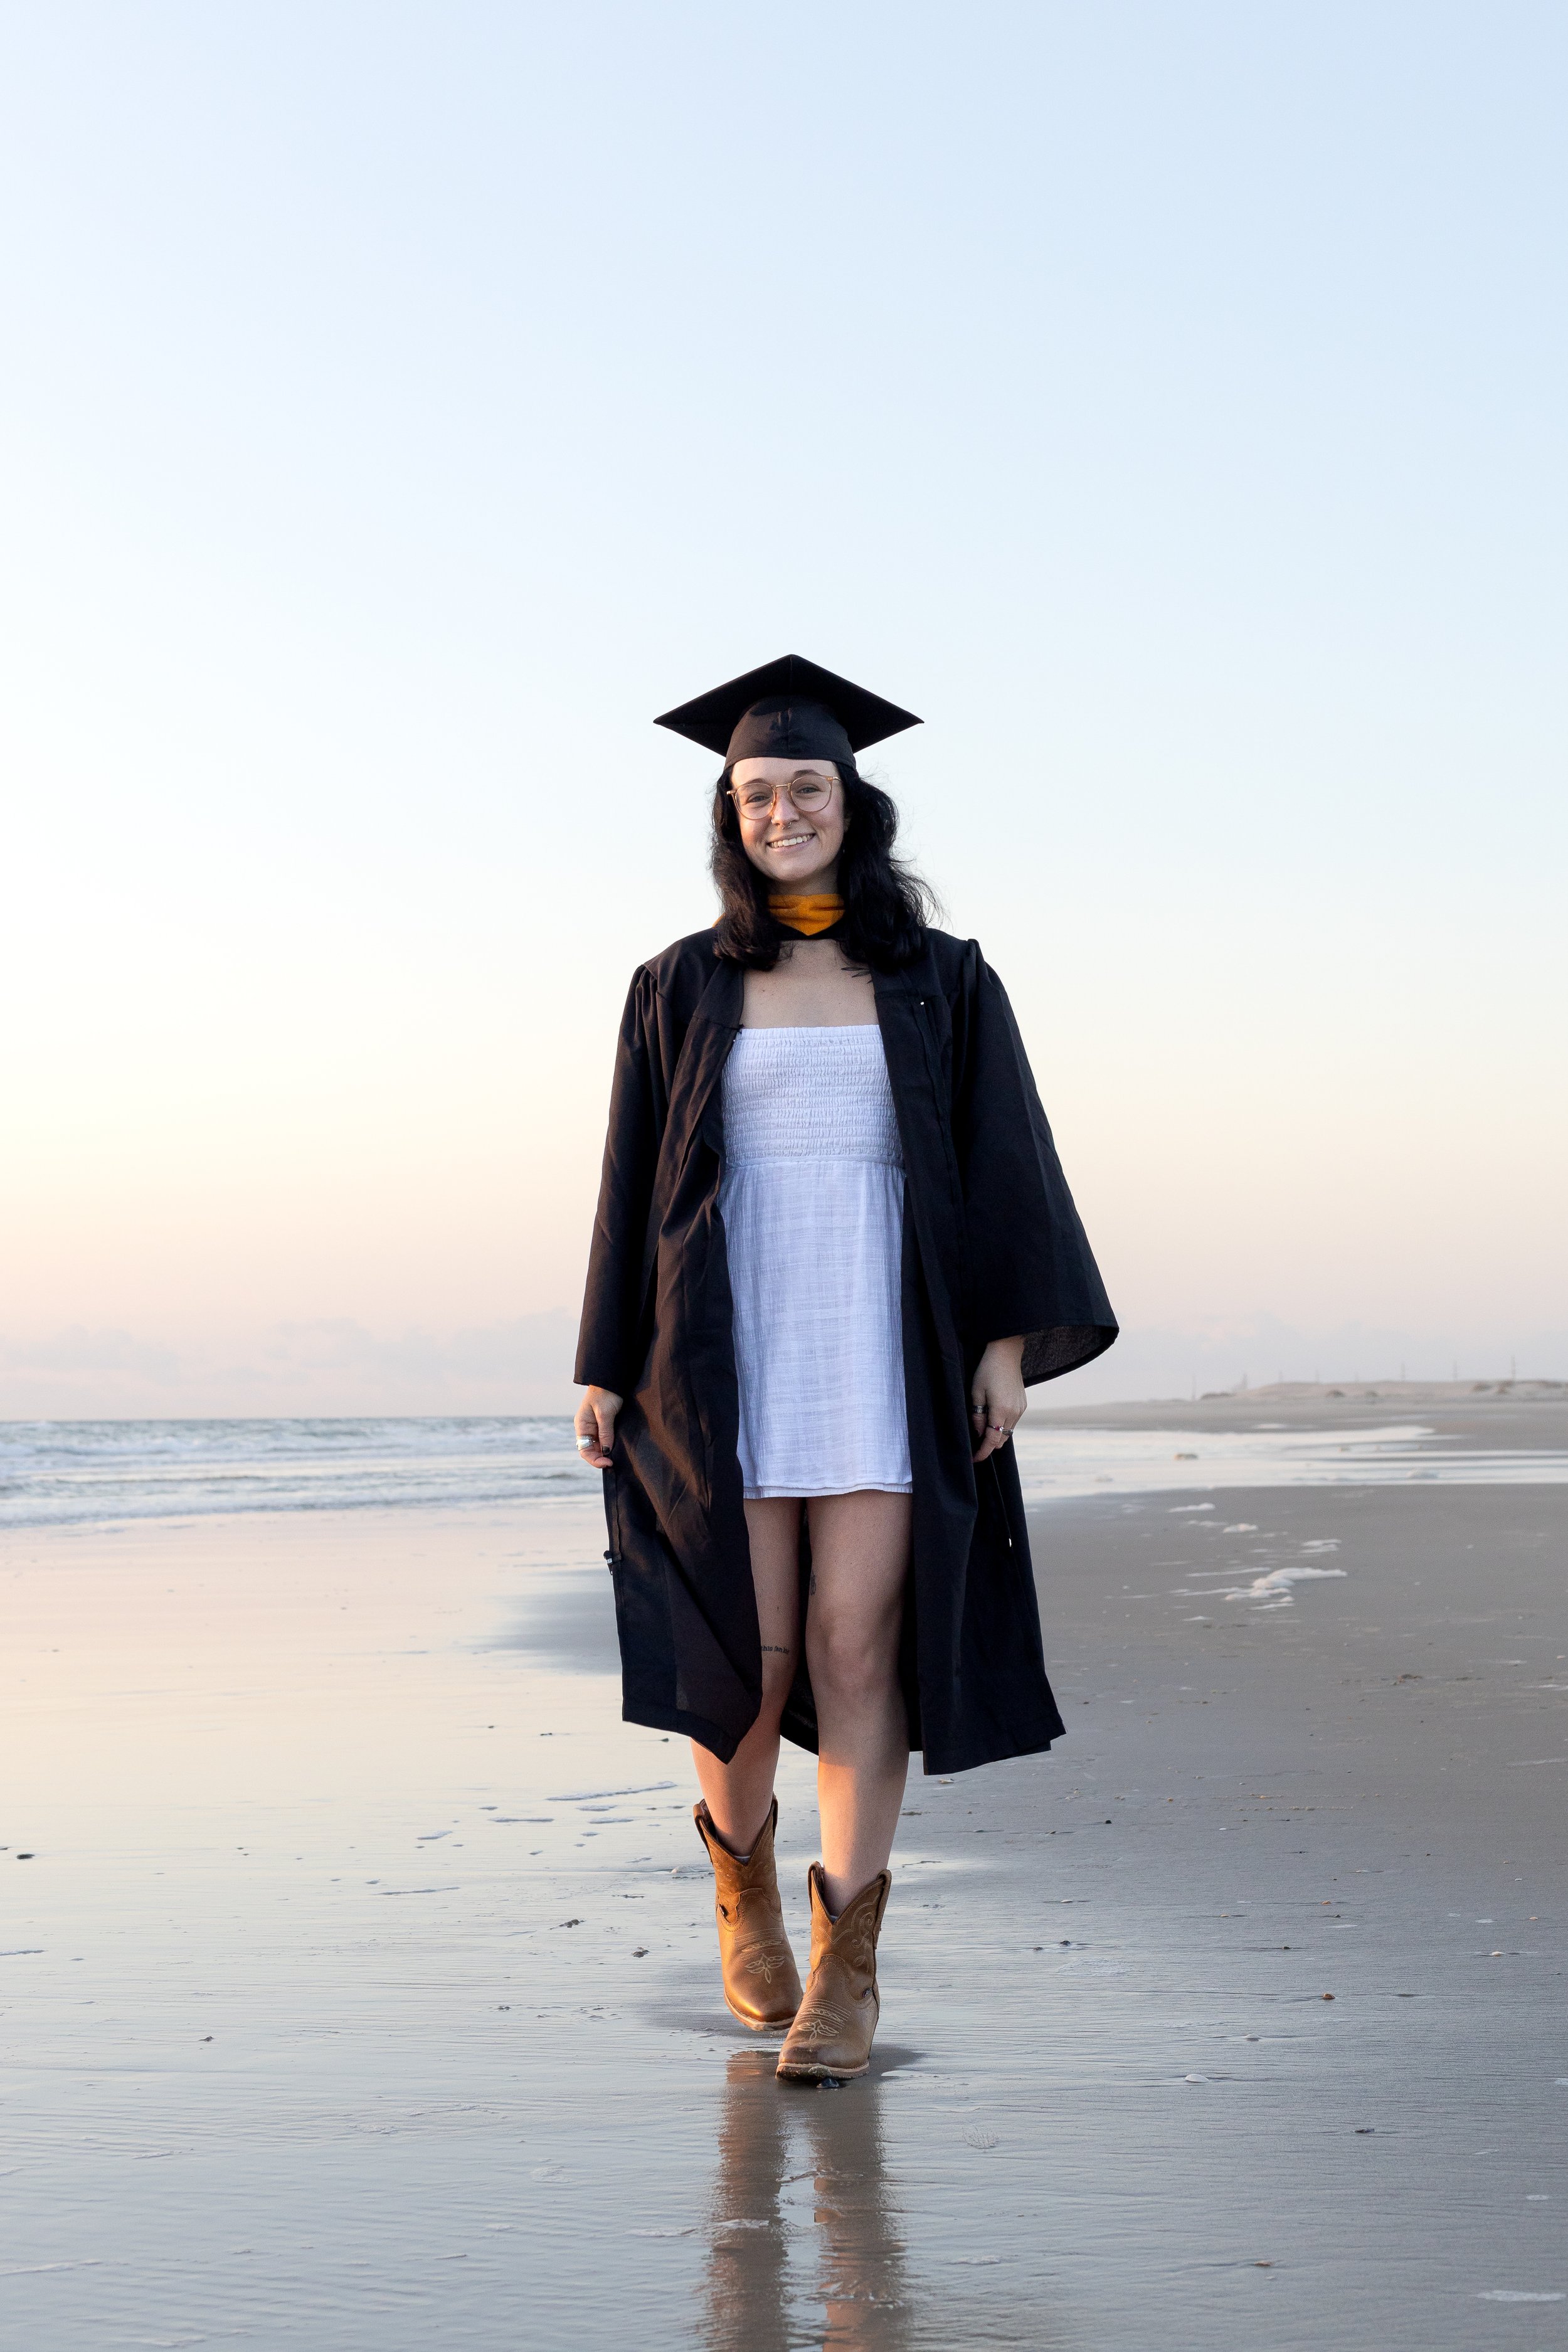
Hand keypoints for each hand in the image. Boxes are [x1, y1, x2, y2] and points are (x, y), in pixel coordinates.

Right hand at [574, 1386, 622, 1469]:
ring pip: (599, 1446)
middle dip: (601, 1458)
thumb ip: (605, 1433)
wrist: (612, 1378)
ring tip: (617, 1457)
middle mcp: (586, 1428)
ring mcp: (595, 1426)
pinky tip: (617, 1448)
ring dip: (606, 1452)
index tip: (608, 1462)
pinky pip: (605, 1439)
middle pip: (591, 1450)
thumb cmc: (606, 1394)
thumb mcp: (605, 1414)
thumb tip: (606, 1451)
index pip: (584, 1450)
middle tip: (614, 1462)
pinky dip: (610, 1445)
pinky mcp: (604, 1423)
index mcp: (581, 1425)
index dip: (595, 1460)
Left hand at [971, 1337, 1025, 1462]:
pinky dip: (1003, 1424)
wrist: (1006, 1353)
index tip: (975, 1459)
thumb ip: (977, 1415)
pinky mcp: (1023, 1404)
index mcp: (1001, 1410)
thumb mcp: (976, 1392)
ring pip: (1008, 1432)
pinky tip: (994, 1415)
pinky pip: (1013, 1422)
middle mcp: (1014, 1413)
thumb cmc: (987, 1370)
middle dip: (989, 1444)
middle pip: (1001, 1439)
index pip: (992, 1440)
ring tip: (983, 1424)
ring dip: (996, 1434)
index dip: (983, 1452)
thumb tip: (979, 1433)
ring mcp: (1021, 1409)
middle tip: (975, 1440)